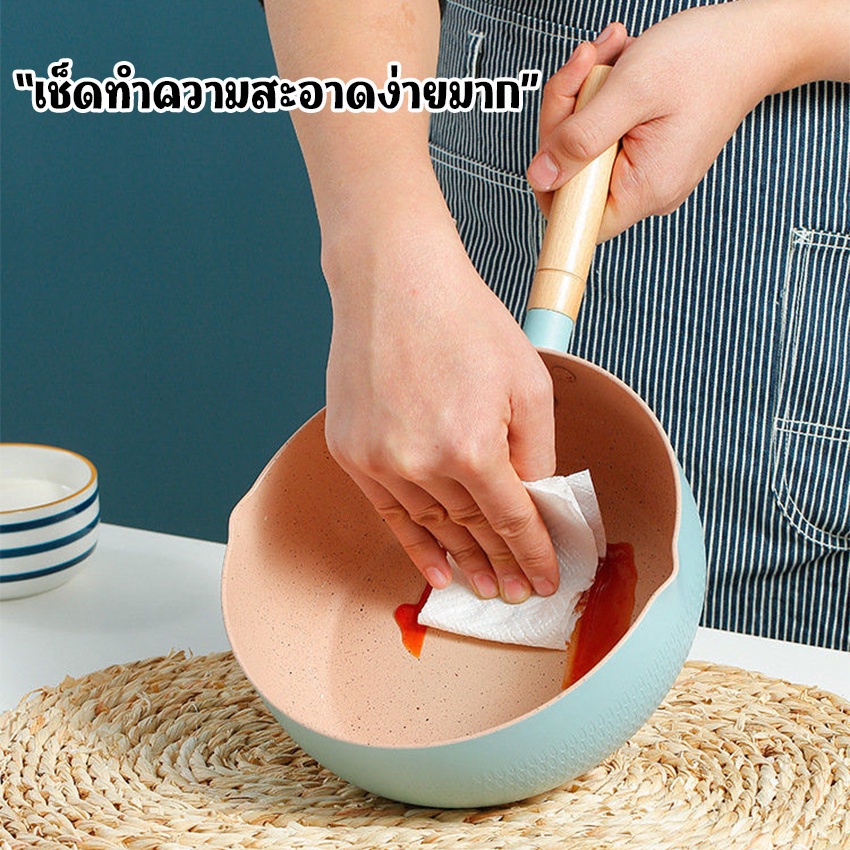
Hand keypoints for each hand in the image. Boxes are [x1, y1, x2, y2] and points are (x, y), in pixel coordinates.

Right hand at [323, 199, 558, 602]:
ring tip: (482, 587)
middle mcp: (420, 464)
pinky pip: (389, 514)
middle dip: (499, 565)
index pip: (511, 521)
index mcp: (472, 446)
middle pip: (471, 530)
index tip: (545, 580)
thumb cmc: (464, 320)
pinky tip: (434, 571)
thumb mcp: (527, 381)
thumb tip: (536, 498)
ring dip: (460, 560)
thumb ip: (537, 450)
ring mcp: (379, 461)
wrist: (393, 281)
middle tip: (515, 594)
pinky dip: (413, 545)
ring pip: (431, 527)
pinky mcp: (351, 453)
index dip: (532, 555)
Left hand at [527, 0, 828, 239]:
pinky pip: (602, 131)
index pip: (576, 219)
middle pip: (573, 173)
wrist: (751, 40)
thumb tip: (541, 177)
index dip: (552, 185)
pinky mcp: (643, 150)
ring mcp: (644, 170)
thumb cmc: (704, 58)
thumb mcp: (631, 91)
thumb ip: (580, 139)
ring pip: (583, 146)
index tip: (553, 137)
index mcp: (644, 189)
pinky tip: (616, 63)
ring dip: (583, 94)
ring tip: (609, 53)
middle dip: (567, 114)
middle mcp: (644, 189)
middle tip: (585, 65)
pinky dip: (600, 94)